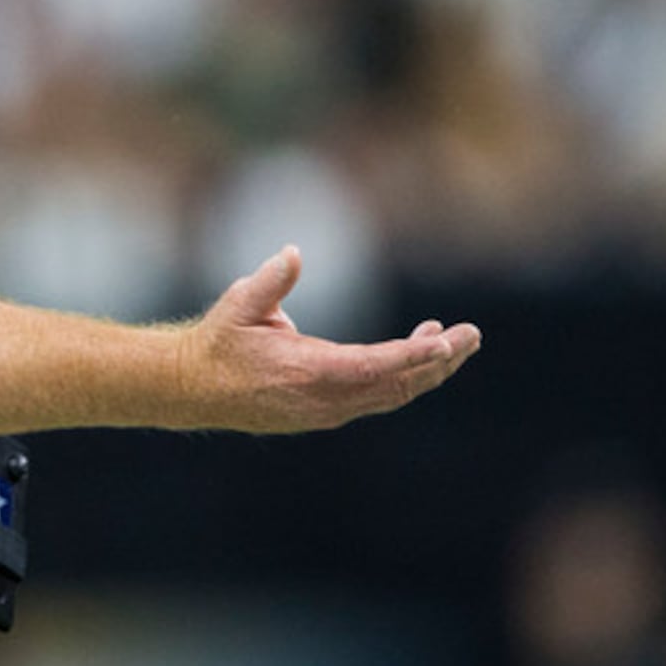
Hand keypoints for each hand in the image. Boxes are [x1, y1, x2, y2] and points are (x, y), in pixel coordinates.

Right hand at [181, 245, 480, 432]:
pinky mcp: (327, 412)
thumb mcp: (238, 305)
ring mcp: (328, 411)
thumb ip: (270, 281)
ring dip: (426, 370)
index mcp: (307, 372)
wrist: (193, 388)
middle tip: (472, 335)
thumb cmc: (218, 342)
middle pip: (397, 385)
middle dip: (439, 361)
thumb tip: (293, 253)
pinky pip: (378, 397)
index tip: (446, 341)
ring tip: (453, 341)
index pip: (375, 366)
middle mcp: (325, 399)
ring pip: (393, 394)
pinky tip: (416, 355)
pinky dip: (404, 377)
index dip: (414, 354)